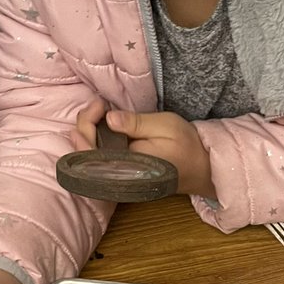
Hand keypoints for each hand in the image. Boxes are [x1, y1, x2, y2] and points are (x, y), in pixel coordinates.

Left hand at [73, 100, 214, 198]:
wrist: (200, 168)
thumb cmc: (185, 146)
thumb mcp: (164, 126)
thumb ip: (135, 124)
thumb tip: (109, 119)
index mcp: (128, 166)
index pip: (91, 150)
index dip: (87, 123)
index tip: (100, 105)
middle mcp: (120, 176)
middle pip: (84, 156)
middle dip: (83, 126)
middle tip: (98, 105)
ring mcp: (120, 178)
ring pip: (89, 160)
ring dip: (86, 135)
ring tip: (95, 113)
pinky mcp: (123, 175)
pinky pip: (98, 162)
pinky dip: (93, 144)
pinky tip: (97, 128)